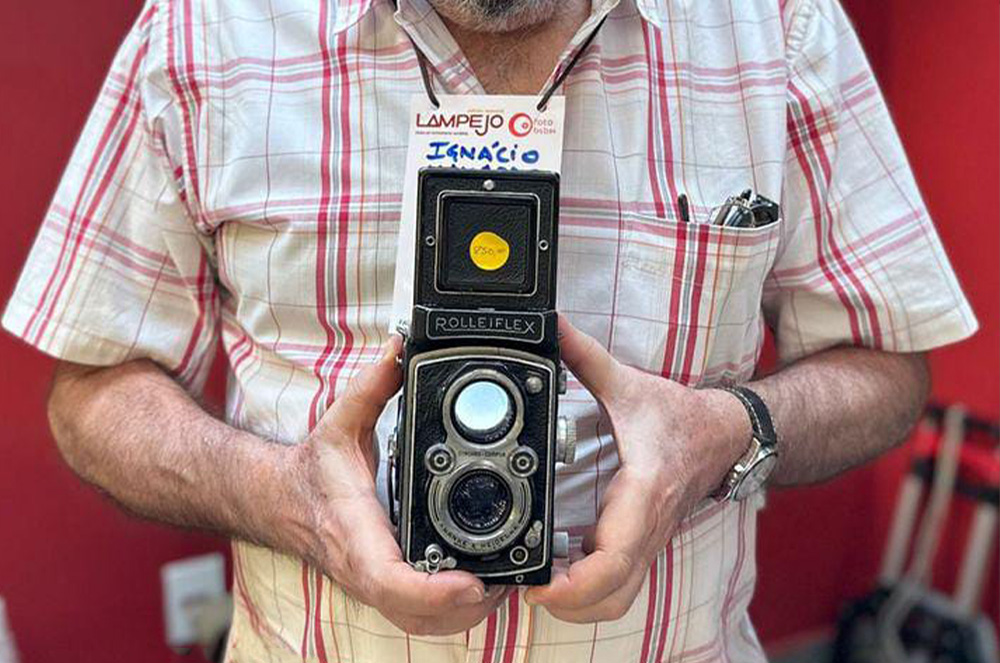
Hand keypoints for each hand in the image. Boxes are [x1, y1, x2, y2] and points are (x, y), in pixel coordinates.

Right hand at [295, 336, 508, 634]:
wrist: (280, 502)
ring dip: (463, 614)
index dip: (431, 589)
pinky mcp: (381, 590)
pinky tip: (479, 591)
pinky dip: (450, 613)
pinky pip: (418, 617)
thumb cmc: (312, 471)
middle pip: (416, 615)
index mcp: (356, 531)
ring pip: (420, 624)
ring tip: (502, 583)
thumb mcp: (341, 422)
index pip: (388, 578)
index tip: (470, 580)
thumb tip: (400, 347)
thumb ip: (373, 385)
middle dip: (466, 606)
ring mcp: (372, 585)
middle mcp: (364, 568)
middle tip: (506, 577)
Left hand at [524, 317, 750, 621]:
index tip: (539, 584)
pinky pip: (621, 585)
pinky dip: (591, 592)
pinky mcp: (646, 545)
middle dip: (569, 606)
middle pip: (614, 596)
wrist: (726, 435)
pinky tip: (561, 574)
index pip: (614, 557)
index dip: (575, 583)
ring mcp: (650, 541)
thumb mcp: (628, 383)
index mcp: (642, 492)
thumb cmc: (679, 417)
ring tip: (540, 587)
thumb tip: (550, 327)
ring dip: (581, 605)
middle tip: (527, 590)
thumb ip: (584, 355)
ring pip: (620, 599)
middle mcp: (648, 527)